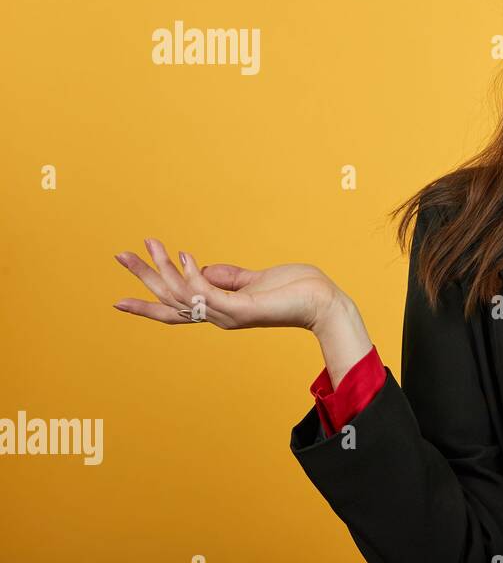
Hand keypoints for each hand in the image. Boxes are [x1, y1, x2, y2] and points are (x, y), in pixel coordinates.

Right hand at [112, 237, 340, 332]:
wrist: (324, 302)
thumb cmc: (294, 290)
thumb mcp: (254, 279)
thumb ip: (228, 276)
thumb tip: (201, 268)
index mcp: (220, 310)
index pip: (176, 310)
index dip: (148, 303)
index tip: (118, 300)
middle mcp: (219, 316)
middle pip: (169, 301)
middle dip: (144, 278)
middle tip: (120, 255)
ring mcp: (229, 315)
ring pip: (183, 295)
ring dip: (163, 269)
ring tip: (151, 245)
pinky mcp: (242, 309)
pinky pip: (207, 293)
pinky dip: (192, 275)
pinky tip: (184, 255)